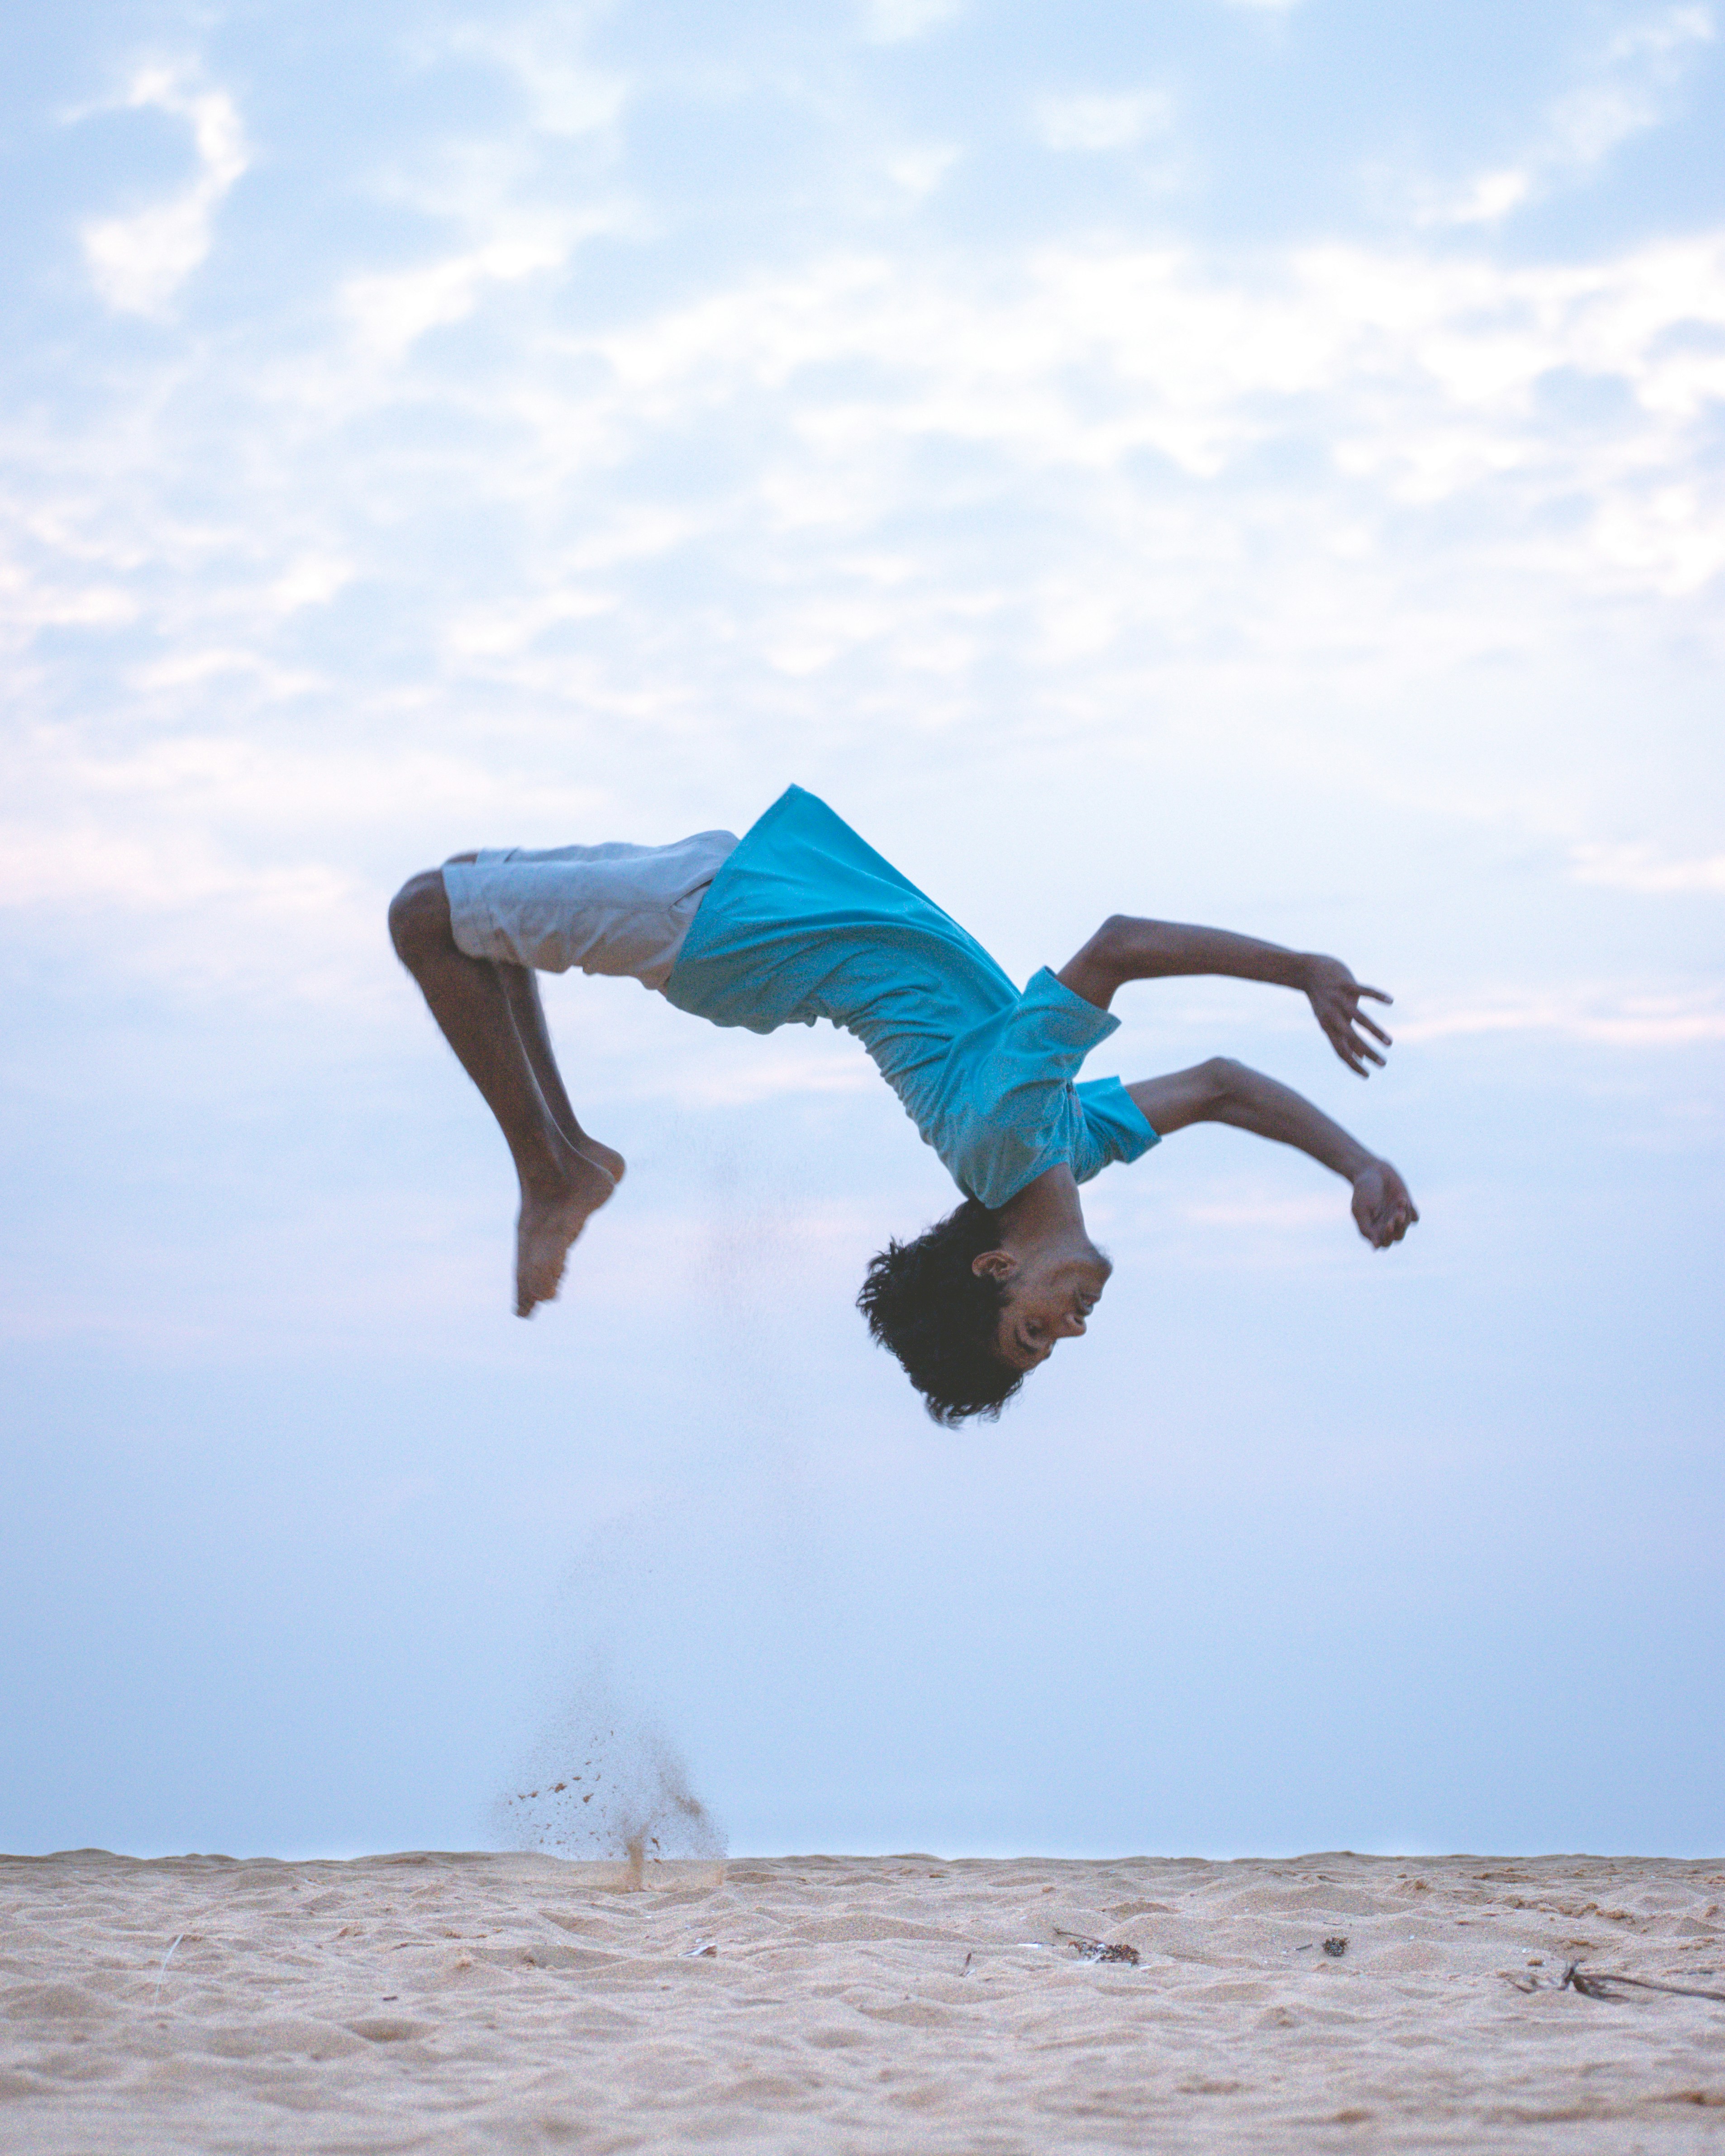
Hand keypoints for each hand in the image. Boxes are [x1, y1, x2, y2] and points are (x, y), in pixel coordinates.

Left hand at [1304, 955, 1392, 1076]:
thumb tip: (1360, 1058)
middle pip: (1350, 1038)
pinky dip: (1377, 996)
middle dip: (1366, 1052)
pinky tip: (1390, 1001)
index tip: (1367, 1076)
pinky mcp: (1346, 984)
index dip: (1352, 1064)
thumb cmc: (1323, 1000)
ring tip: (1389, 1043)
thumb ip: (1346, 1039)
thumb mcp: (1330, 1020)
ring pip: (1359, 1018)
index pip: (1340, 1050)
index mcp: (1328, 1026)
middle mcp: (1332, 1015)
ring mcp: (1339, 999)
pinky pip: (1364, 990)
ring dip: (1374, 1031)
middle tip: (1383, 1064)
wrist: (1307, 970)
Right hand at [1351, 1160, 1417, 1248]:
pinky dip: (1411, 1211)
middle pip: (1397, 1237)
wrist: (1372, 1170)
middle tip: (1396, 1214)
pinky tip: (1403, 1200)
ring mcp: (1397, 1216)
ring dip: (1404, 1215)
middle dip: (1399, 1227)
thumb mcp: (1360, 1210)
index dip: (1388, 1237)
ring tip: (1399, 1200)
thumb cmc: (1363, 1190)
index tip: (1388, 1224)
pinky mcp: (1406, 1207)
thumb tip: (1375, 1247)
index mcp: (1373, 1228)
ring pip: (1406, 1227)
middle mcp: (1386, 1224)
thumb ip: (1366, 1229)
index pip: (1384, 1243)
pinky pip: (1414, 1218)